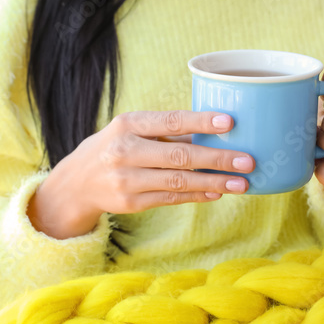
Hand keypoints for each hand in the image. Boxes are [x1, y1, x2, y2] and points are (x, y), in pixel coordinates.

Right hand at [27, 110, 255, 238]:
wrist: (75, 183)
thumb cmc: (113, 148)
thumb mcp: (132, 130)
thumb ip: (167, 132)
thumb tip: (216, 131)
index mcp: (128, 124)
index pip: (170, 121)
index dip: (200, 121)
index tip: (229, 122)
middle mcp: (125, 151)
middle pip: (179, 156)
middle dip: (217, 159)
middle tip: (247, 161)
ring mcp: (127, 179)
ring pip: (179, 182)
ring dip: (214, 182)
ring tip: (242, 182)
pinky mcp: (131, 203)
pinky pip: (171, 199)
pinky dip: (197, 196)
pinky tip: (217, 193)